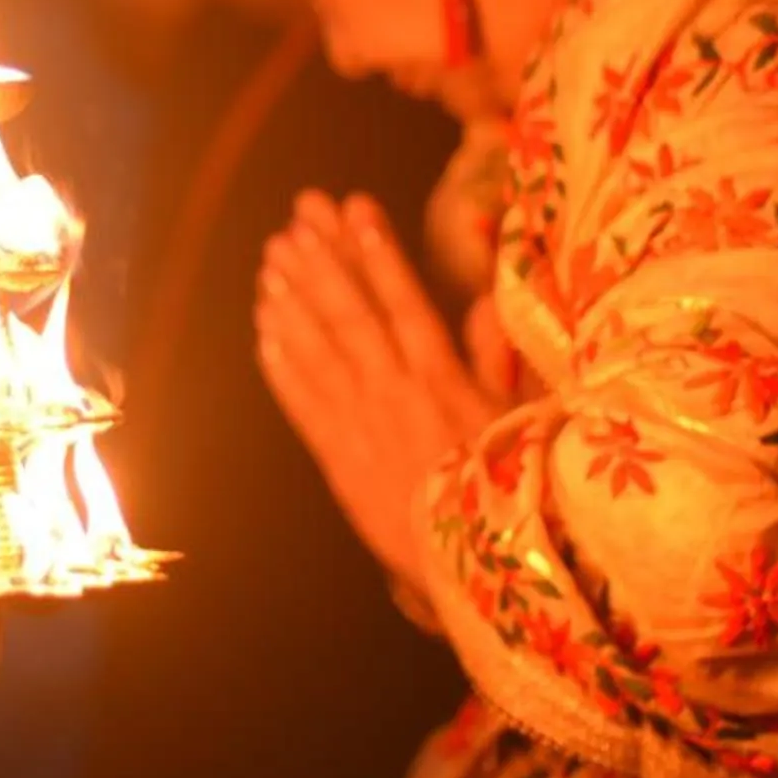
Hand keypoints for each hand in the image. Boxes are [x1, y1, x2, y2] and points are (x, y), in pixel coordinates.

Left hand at [256, 192, 508, 590]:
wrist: (468, 569)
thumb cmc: (503, 492)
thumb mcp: (514, 422)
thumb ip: (493, 359)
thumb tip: (483, 301)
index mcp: (443, 380)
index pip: (405, 301)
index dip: (377, 252)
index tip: (356, 208)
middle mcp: (395, 391)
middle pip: (352, 313)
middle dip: (324, 258)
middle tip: (300, 213)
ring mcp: (359, 423)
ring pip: (319, 348)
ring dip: (293, 298)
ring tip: (274, 256)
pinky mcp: (335, 456)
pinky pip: (300, 401)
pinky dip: (280, 362)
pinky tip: (263, 327)